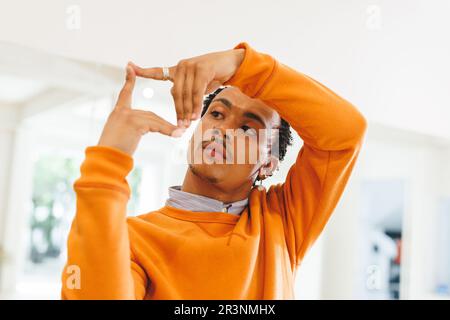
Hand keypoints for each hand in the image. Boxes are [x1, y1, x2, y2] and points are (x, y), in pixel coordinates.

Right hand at [98, 64, 184, 155]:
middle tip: (180, 130)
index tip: (130, 66)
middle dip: (164, 125)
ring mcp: (127, 116)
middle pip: (150, 115)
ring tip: (181, 133)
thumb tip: (142, 130)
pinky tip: (177, 134)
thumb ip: (132, 130)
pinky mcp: (134, 123)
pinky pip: (156, 126)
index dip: (128, 81)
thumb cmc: (112, 154)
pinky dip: (168, 130)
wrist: (106, 160)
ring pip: (154, 120)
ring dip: (169, 129)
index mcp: (118, 113)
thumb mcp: (121, 138)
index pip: (124, 93)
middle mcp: (122, 112)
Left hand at [130, 48, 244, 127]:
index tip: (129, 66)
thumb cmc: (214, 76)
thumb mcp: (199, 85)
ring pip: (186, 94)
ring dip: (188, 111)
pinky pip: (197, 91)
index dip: (144, 71)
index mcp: (177, 70)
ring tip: (189, 124)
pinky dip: (197, 105)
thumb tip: (185, 114)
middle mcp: (182, 66)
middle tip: (180, 126)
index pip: (158, 72)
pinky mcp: (202, 69)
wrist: (230, 63)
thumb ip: (189, 95)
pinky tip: (197, 115)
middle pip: (176, 93)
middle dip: (178, 111)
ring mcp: (191, 66)